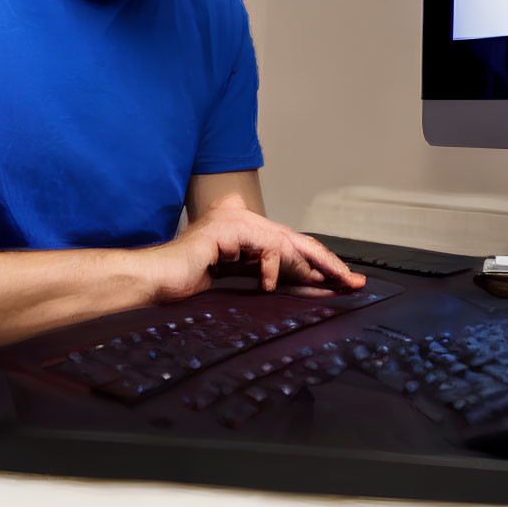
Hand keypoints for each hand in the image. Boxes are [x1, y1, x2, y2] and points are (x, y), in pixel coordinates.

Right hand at [147, 194, 365, 302]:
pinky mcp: (228, 229)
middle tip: (354, 282)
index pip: (290, 246)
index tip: (344, 283)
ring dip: (312, 266)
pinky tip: (270, 284)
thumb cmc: (186, 286)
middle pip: (296, 240)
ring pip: (287, 241)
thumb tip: (309, 285)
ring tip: (331, 284)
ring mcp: (235, 221)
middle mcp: (242, 219)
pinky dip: (274, 266)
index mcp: (244, 232)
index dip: (319, 264)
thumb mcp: (237, 285)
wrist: (153, 283)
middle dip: (328, 263)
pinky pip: (265, 246)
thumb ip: (268, 279)